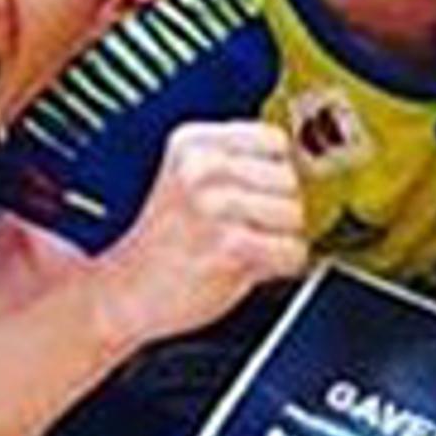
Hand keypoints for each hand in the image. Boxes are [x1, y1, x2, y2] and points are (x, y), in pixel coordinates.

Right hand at [107, 121, 309, 346]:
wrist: (124, 295)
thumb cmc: (166, 244)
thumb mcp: (192, 183)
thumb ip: (242, 164)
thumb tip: (311, 161)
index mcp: (192, 143)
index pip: (275, 140)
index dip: (273, 173)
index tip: (254, 194)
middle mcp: (202, 168)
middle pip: (291, 178)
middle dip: (276, 210)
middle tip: (238, 230)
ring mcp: (215, 204)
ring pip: (296, 215)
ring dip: (278, 240)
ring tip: (237, 248)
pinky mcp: (229, 245)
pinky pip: (293, 251)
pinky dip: (280, 267)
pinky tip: (244, 267)